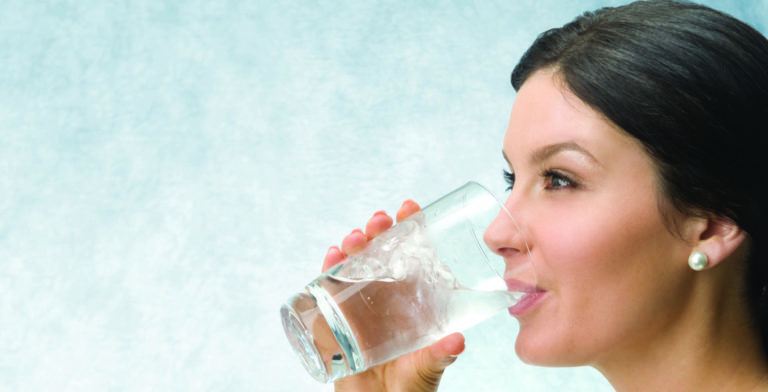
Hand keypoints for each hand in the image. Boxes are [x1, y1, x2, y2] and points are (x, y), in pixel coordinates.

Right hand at [322, 200, 464, 391]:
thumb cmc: (409, 389)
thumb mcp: (427, 370)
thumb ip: (440, 356)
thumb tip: (458, 341)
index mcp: (411, 298)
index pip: (413, 253)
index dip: (410, 227)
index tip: (409, 207)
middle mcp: (386, 294)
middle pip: (380, 251)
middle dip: (378, 230)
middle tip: (380, 221)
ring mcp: (359, 303)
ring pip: (354, 263)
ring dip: (353, 244)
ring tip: (355, 239)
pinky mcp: (336, 317)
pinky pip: (328, 286)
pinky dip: (328, 268)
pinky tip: (332, 256)